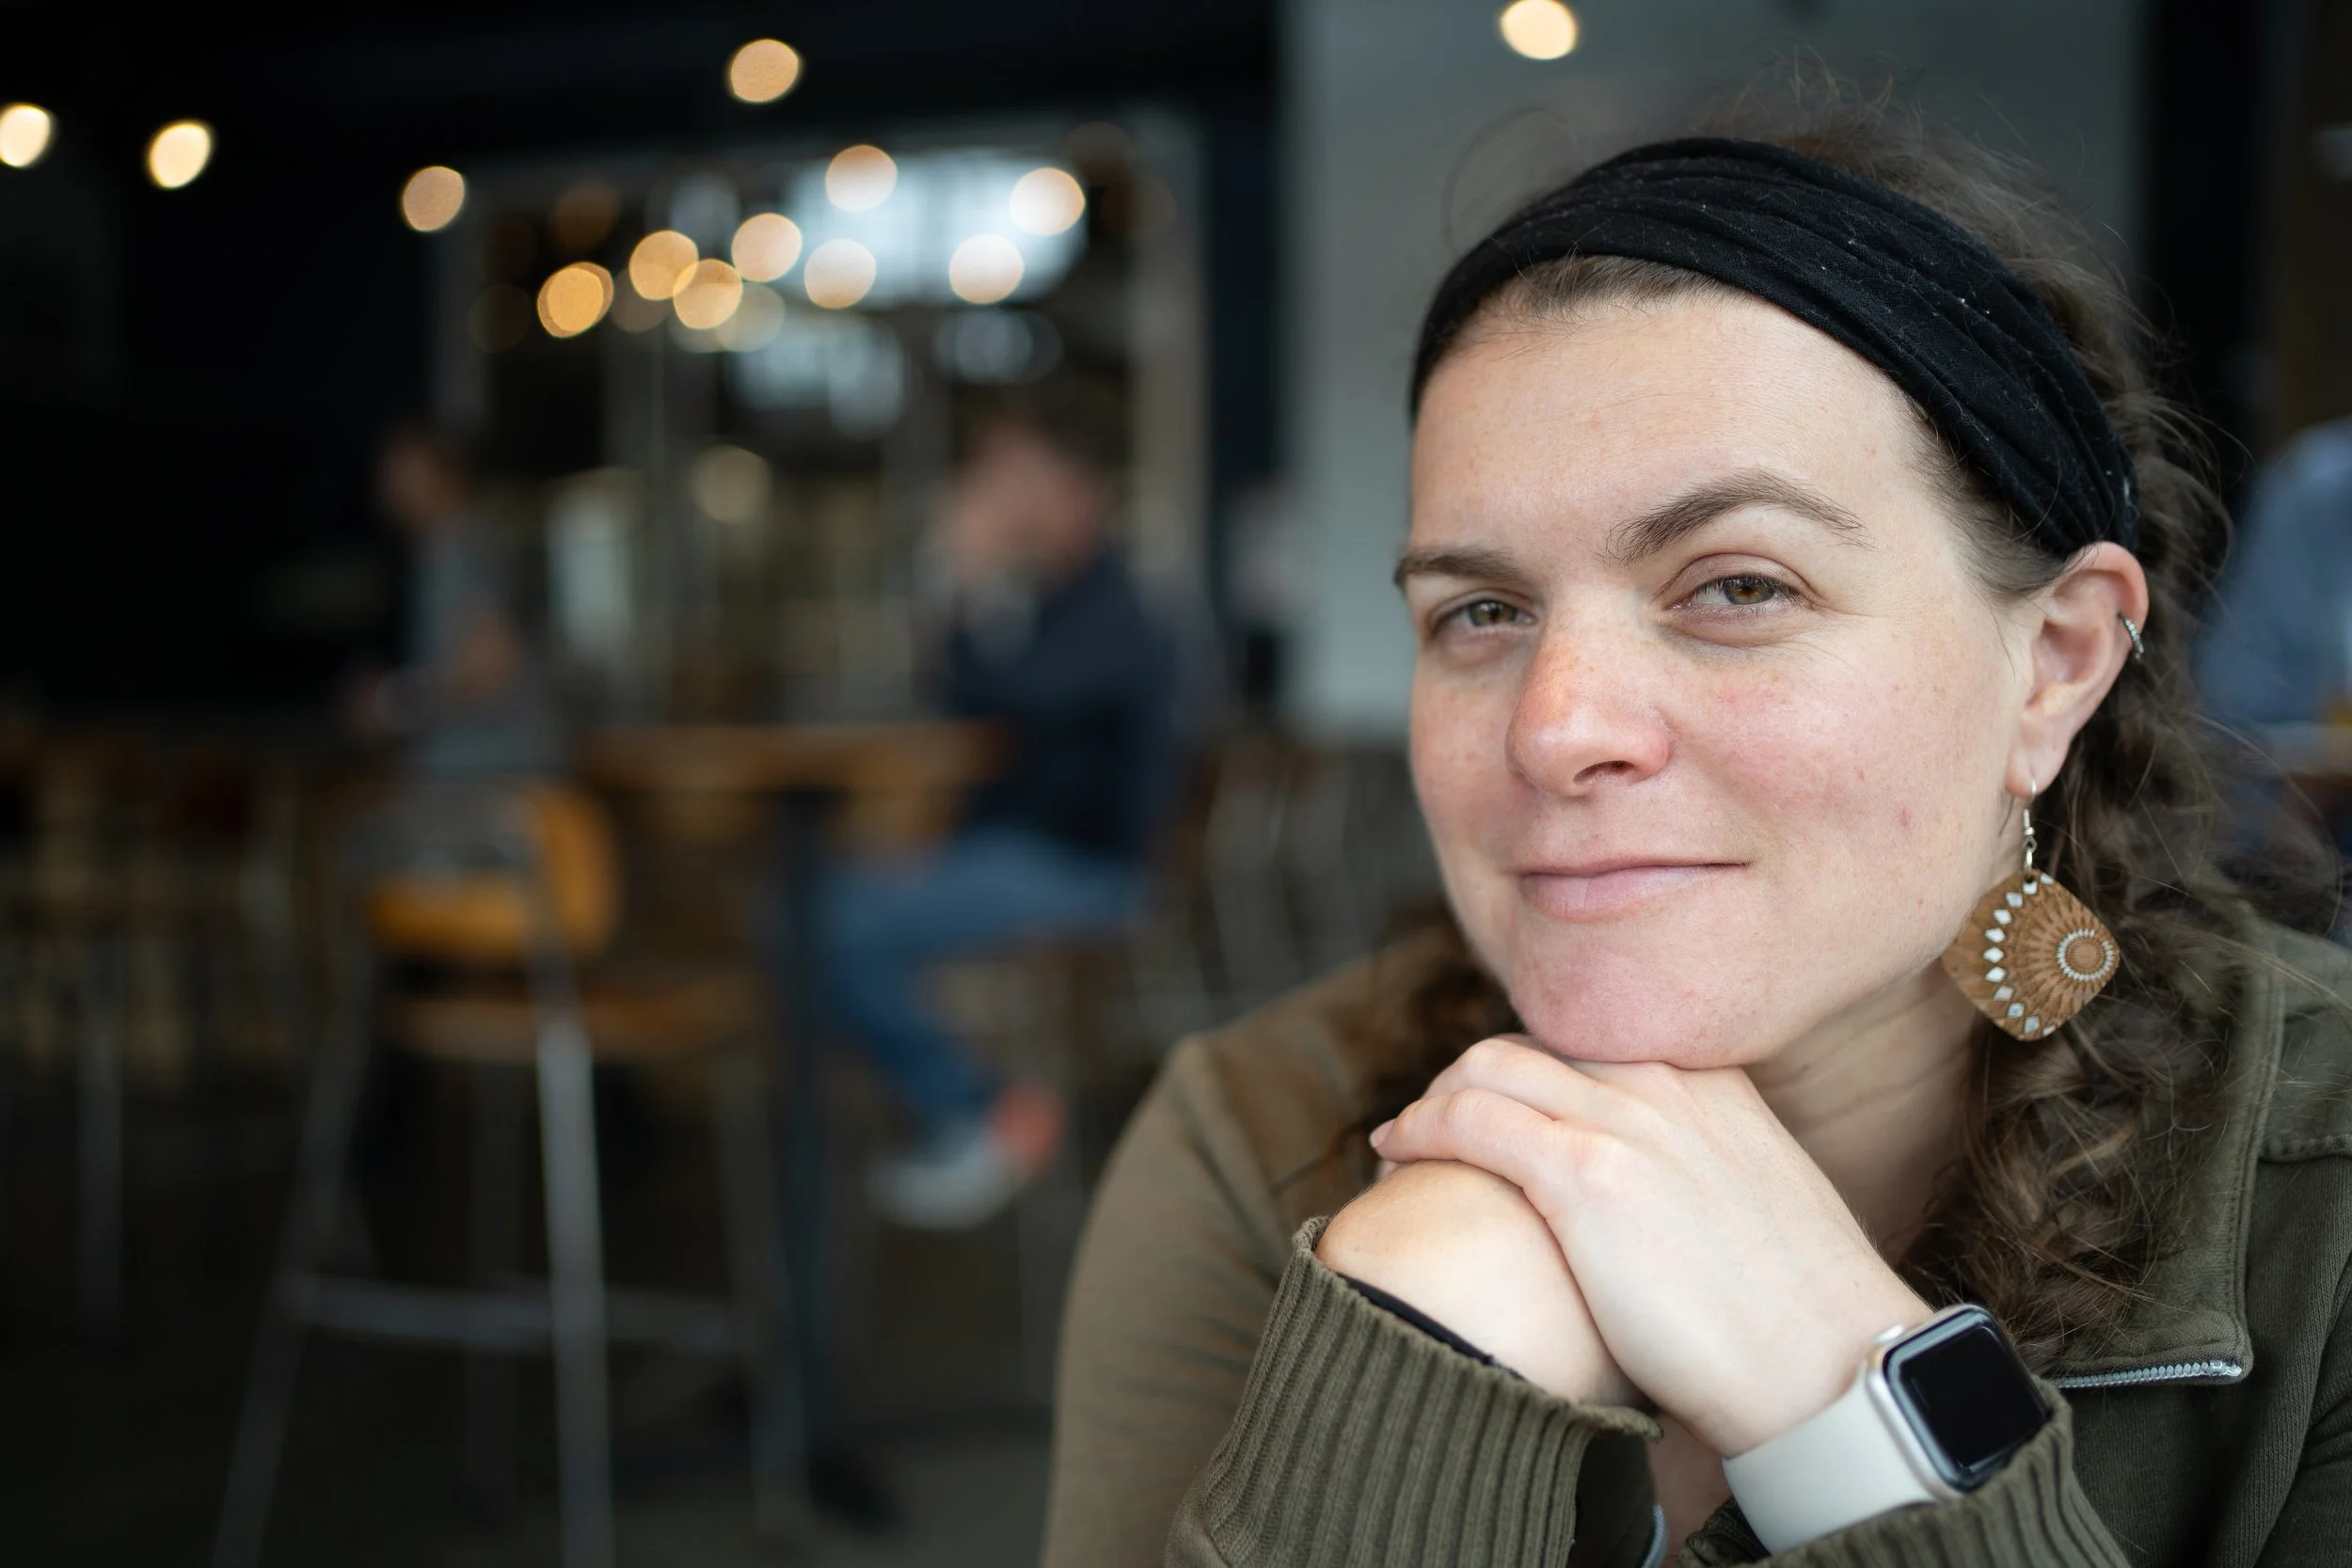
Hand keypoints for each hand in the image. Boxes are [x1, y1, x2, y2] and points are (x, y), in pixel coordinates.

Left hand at [1369, 1037, 1930, 1456]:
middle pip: (1526, 1045)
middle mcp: (1663, 1082)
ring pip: (1486, 1069)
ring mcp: (1625, 1120)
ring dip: (1432, 1101)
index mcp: (1707, 1082)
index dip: (1523, 1073)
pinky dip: (1419, 1129)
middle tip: (1429, 1127)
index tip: (1489, 1109)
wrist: (1832, 1364)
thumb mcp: (1753, 1201)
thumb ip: (1698, 1172)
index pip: (1583, 1043)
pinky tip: (1395, 1153)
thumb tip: (1656, 1205)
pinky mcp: (1588, 1174)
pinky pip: (1469, 1121)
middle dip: (1466, 1080)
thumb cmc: (1796, 1318)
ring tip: (1403, 1141)